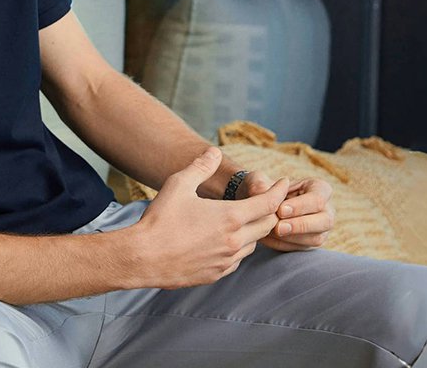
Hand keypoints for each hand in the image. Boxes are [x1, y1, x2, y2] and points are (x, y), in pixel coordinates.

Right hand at [129, 146, 293, 288]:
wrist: (142, 257)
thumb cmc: (160, 219)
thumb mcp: (179, 184)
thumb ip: (201, 167)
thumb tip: (214, 152)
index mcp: (230, 217)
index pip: (269, 203)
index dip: (279, 191)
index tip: (284, 183)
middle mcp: (234, 240)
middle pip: (267, 225)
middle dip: (269, 211)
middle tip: (266, 200)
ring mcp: (226, 260)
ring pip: (253, 245)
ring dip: (253, 231)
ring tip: (244, 220)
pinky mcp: (216, 274)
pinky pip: (237, 261)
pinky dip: (239, 249)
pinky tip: (227, 241)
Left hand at [240, 169, 333, 251]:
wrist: (258, 206)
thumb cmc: (263, 189)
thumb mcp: (257, 181)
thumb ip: (258, 184)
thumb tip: (262, 192)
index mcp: (320, 188)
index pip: (317, 199)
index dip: (300, 206)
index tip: (280, 210)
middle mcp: (326, 210)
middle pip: (326, 221)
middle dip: (301, 225)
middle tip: (278, 228)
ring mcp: (321, 229)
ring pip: (316, 238)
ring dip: (292, 238)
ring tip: (270, 232)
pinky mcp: (310, 243)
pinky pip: (301, 248)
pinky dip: (283, 245)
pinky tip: (267, 238)